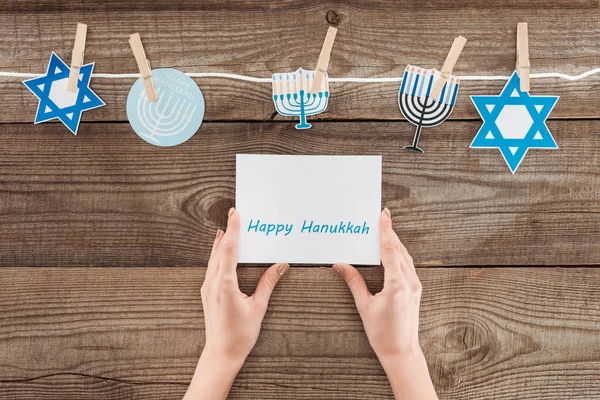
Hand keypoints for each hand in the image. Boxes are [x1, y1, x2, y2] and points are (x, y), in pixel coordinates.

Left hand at [184, 207, 288, 399]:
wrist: (221, 353)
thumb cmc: (240, 334)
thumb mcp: (258, 307)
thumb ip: (268, 283)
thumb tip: (280, 265)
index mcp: (225, 284)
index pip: (229, 250)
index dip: (234, 230)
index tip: (236, 215)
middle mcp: (212, 283)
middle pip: (219, 249)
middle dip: (228, 231)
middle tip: (234, 214)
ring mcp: (207, 287)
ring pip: (213, 257)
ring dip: (221, 241)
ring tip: (228, 227)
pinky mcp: (206, 292)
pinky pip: (211, 266)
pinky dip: (217, 254)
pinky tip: (221, 250)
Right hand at [333, 208, 437, 399]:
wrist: (402, 352)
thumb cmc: (382, 333)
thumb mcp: (364, 306)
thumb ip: (354, 282)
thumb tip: (340, 264)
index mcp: (397, 284)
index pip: (390, 250)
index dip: (385, 231)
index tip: (382, 216)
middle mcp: (410, 282)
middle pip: (399, 250)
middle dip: (390, 232)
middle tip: (381, 217)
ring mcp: (415, 285)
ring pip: (406, 256)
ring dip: (395, 242)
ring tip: (384, 230)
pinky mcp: (416, 289)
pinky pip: (408, 265)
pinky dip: (399, 254)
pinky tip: (391, 251)